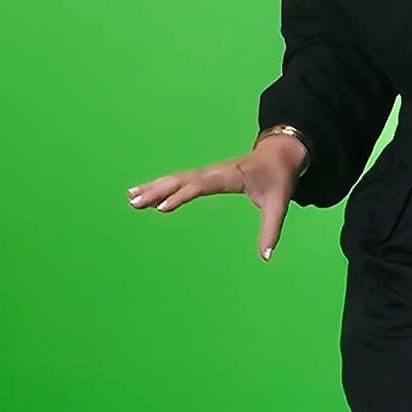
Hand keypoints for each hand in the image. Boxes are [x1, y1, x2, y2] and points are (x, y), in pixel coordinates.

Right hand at [128, 133, 306, 260]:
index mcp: (229, 176)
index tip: (162, 207)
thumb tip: (266, 258)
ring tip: (131, 199)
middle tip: (135, 202)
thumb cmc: (278, 178)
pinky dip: (161, 186)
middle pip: (181, 180)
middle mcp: (213, 172)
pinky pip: (180, 180)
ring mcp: (207, 172)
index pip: (201, 185)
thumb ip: (271, 230)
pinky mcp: (205, 175)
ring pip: (176, 179)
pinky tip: (144, 194)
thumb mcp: (279, 204)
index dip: (182, 195)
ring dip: (154, 187)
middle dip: (157, 190)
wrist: (280, 153)